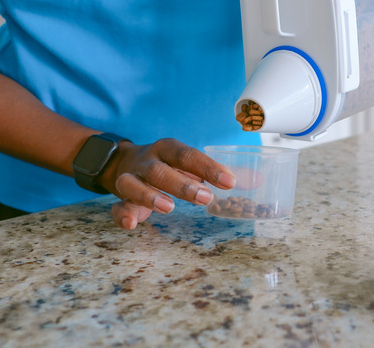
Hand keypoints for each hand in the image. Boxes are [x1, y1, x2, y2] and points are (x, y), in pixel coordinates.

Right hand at [101, 138, 235, 229]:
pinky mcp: (119, 198)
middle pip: (161, 169)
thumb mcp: (190, 164)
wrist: (122, 161)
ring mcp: (130, 178)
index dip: (209, 167)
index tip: (229, 182)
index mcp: (168, 149)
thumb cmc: (167, 165)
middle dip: (182, 183)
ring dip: (149, 195)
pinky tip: (131, 224)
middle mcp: (147, 161)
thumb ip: (220, 173)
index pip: (189, 155)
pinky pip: (115, 206)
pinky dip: (121, 214)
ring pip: (133, 184)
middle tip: (205, 197)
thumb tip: (257, 180)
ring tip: (168, 208)